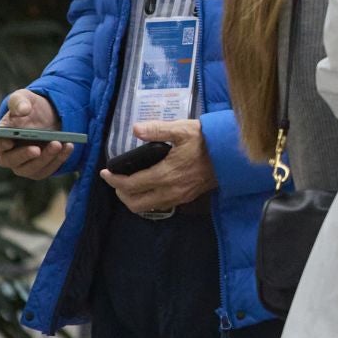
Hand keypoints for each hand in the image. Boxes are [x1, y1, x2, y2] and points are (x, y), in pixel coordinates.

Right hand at [0, 90, 73, 179]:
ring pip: (29, 169)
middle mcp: (7, 154)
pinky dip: (58, 160)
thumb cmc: (30, 108)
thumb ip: (19, 101)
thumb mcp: (24, 98)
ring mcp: (23, 164)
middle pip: (8, 161)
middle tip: (37, 148)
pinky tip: (68, 146)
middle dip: (23, 155)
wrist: (49, 116)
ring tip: (58, 144)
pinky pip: (47, 170)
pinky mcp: (39, 169)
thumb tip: (23, 110)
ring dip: (44, 158)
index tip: (8, 141)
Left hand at [101, 119, 216, 214]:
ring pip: (147, 207)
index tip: (105, 172)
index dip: (113, 180)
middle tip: (116, 180)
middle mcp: (169, 190)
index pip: (130, 185)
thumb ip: (157, 130)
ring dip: (134, 199)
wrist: (231, 155)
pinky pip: (160, 205)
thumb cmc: (206, 140)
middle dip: (120, 194)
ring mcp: (178, 197)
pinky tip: (150, 187)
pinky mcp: (186, 198)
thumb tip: (135, 129)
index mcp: (164, 174)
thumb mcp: (182, 129)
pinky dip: (148, 200)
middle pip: (134, 203)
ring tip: (131, 185)